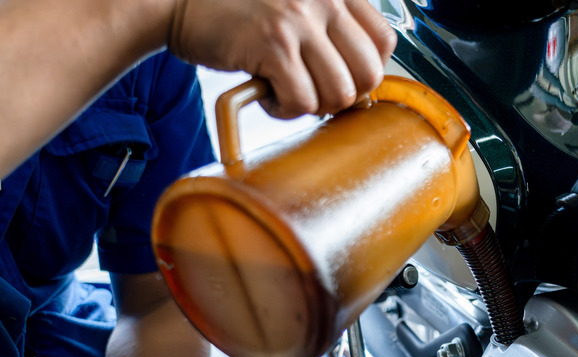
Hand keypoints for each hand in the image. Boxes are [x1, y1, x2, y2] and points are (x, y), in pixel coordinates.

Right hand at [168, 0, 396, 118]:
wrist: (178, 2)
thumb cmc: (237, 11)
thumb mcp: (297, 7)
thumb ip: (332, 32)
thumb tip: (363, 86)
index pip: (384, 42)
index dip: (366, 72)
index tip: (342, 78)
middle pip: (368, 75)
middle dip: (341, 96)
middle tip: (312, 91)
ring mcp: (299, 20)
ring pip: (338, 94)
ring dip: (311, 105)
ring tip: (285, 89)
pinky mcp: (272, 45)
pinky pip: (302, 101)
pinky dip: (284, 109)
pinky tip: (267, 93)